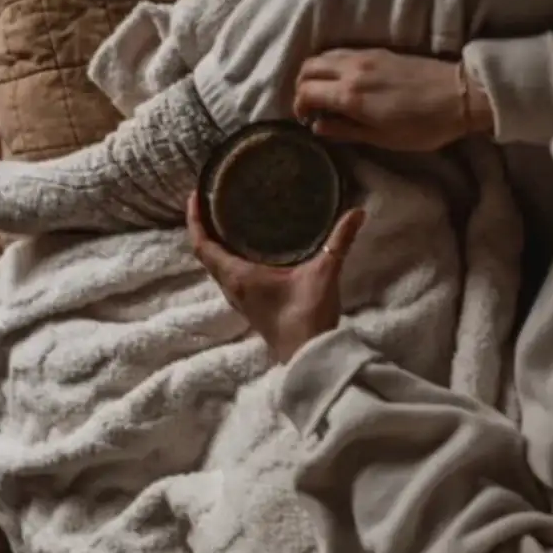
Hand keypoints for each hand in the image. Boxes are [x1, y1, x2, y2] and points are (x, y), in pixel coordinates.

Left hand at [186, 192, 365, 363]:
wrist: (308, 356)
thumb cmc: (307, 315)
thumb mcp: (324, 273)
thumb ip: (339, 241)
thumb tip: (357, 211)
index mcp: (238, 276)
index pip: (203, 245)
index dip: (194, 219)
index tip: (195, 195)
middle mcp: (231, 287)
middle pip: (206, 254)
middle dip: (204, 228)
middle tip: (212, 201)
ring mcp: (239, 300)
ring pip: (217, 268)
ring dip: (215, 246)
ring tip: (225, 221)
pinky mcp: (250, 307)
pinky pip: (230, 278)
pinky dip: (229, 260)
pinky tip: (248, 251)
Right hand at [293, 48, 492, 151]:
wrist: (460, 95)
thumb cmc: (423, 126)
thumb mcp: (382, 139)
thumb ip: (346, 131)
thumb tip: (318, 127)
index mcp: (351, 95)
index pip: (306, 91)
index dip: (298, 106)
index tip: (305, 119)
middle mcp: (352, 70)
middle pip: (308, 67)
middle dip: (300, 86)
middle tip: (308, 105)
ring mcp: (365, 56)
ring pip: (323, 55)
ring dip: (315, 72)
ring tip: (323, 92)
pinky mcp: (378, 51)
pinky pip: (341, 51)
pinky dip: (330, 63)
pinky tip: (340, 80)